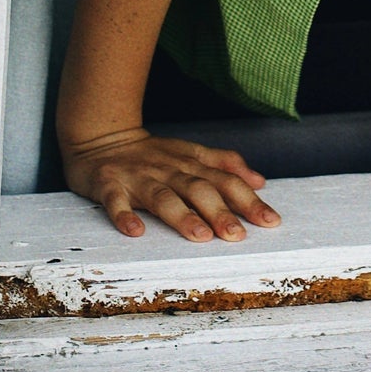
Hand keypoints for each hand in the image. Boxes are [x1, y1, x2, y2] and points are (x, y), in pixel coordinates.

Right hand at [61, 124, 282, 241]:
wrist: (100, 136)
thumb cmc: (151, 153)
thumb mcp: (191, 153)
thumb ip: (225, 165)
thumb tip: (260, 181)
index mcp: (190, 163)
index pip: (225, 180)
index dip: (248, 200)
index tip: (270, 221)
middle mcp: (168, 169)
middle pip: (198, 189)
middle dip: (219, 211)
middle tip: (237, 235)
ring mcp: (138, 177)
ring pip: (162, 196)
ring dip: (181, 215)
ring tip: (199, 235)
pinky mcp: (108, 184)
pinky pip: (114, 200)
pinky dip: (124, 215)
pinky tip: (134, 231)